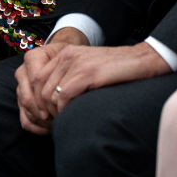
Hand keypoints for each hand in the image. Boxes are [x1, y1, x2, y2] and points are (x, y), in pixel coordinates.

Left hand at [15, 38, 170, 133]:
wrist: (142, 61)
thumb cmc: (115, 71)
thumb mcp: (86, 68)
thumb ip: (67, 77)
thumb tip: (47, 102)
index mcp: (63, 53)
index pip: (35, 79)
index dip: (36, 101)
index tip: (46, 116)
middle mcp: (66, 55)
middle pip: (38, 88)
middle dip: (42, 110)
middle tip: (53, 123)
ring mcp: (76, 63)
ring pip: (48, 94)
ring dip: (53, 113)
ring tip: (63, 121)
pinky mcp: (87, 72)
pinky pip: (63, 96)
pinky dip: (64, 110)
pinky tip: (73, 115)